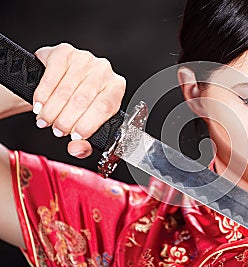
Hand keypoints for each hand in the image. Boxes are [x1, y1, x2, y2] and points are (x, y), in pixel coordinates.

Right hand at [33, 43, 125, 157]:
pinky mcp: (65, 52)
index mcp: (115, 87)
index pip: (104, 107)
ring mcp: (85, 59)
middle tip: (56, 130)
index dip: (88, 124)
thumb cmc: (77, 104)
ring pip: (67, 89)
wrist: (59, 81)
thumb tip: (78, 149)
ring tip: (45, 120)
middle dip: (66, 120)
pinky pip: (52, 76)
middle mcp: (104, 70)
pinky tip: (39, 105)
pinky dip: (43, 95)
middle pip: (84, 99)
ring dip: (52, 110)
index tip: (74, 136)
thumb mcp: (84, 124)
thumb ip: (84, 142)